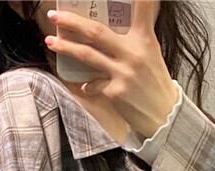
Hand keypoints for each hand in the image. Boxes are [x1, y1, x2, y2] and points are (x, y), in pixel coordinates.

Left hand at [45, 0, 178, 138]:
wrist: (163, 115)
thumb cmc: (154, 83)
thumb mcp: (151, 53)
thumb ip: (137, 36)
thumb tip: (121, 23)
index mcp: (144, 39)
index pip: (144, 9)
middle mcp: (133, 53)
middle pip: (96, 31)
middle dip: (72, 22)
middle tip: (55, 16)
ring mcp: (123, 73)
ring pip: (87, 55)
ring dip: (66, 47)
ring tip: (51, 41)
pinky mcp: (115, 92)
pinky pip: (93, 84)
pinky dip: (88, 85)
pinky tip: (85, 86)